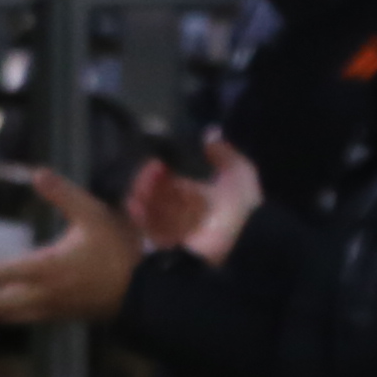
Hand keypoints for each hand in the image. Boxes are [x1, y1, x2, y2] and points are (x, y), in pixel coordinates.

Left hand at [0, 169, 141, 328]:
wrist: (146, 289)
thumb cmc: (118, 249)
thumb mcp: (92, 214)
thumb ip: (63, 194)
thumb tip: (37, 173)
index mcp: (47, 267)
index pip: (4, 272)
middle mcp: (45, 292)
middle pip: (1, 302)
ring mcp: (55, 308)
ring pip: (14, 315)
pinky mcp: (65, 315)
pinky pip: (29, 319)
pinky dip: (10, 316)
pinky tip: (6, 312)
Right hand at [141, 133, 260, 265]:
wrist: (243, 240)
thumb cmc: (241, 203)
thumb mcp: (239, 170)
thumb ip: (223, 153)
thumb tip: (210, 132)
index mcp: (201, 194)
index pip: (174, 180)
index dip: (163, 171)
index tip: (157, 161)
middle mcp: (187, 210)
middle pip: (160, 194)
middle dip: (150, 181)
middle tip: (148, 170)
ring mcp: (178, 228)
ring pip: (153, 209)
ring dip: (143, 196)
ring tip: (138, 186)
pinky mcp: (171, 244)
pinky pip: (151, 229)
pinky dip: (141, 218)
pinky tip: (134, 204)